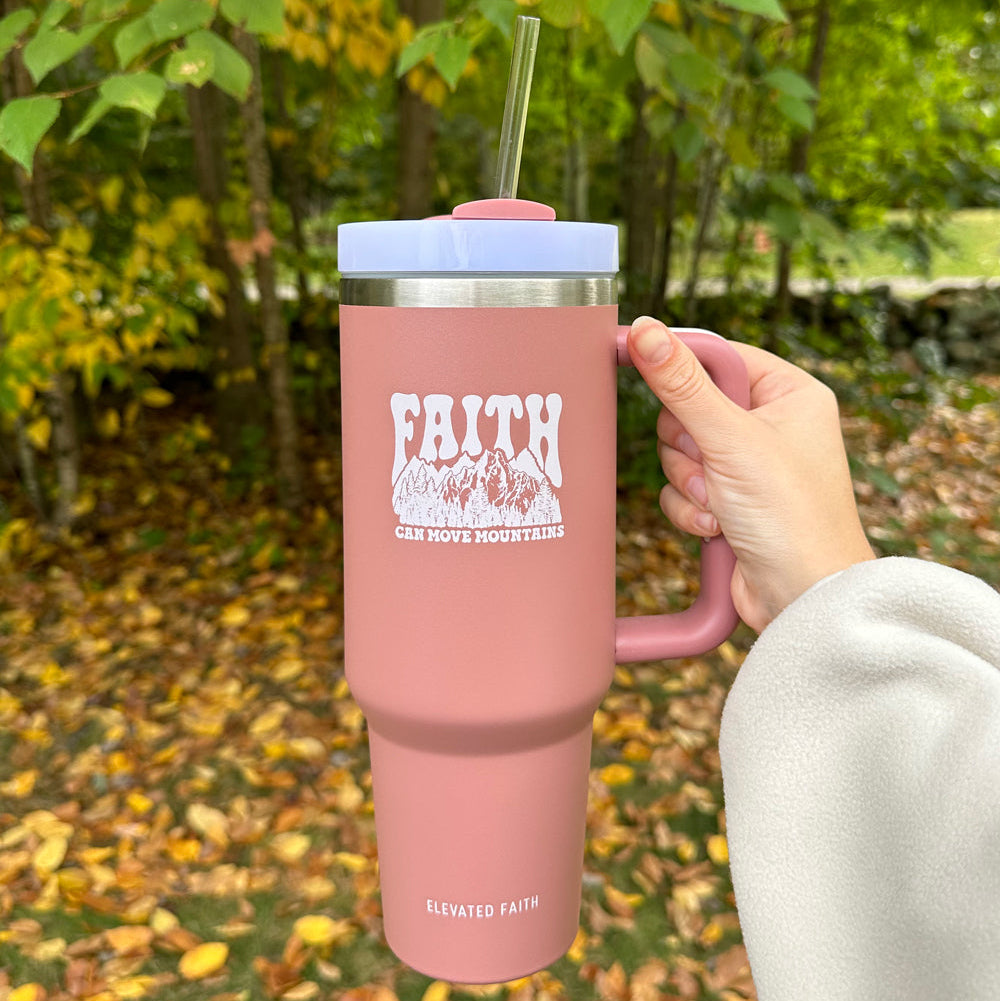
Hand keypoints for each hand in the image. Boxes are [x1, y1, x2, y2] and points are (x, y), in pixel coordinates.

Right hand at [627, 316, 875, 632]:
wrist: (802, 599)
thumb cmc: (791, 516)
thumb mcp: (730, 440)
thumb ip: (681, 384)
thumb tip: (645, 330)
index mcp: (789, 394)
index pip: (718, 356)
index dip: (679, 362)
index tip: (634, 353)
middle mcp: (772, 425)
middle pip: (689, 406)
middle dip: (689, 445)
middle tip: (711, 464)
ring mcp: (749, 465)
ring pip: (680, 451)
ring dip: (689, 482)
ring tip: (721, 504)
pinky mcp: (729, 500)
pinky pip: (682, 488)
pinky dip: (690, 509)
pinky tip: (718, 527)